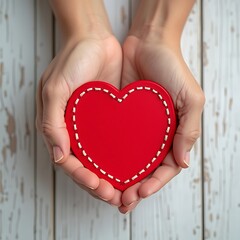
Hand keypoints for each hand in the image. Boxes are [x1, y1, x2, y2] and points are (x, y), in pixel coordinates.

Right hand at [36, 34, 122, 205]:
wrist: (95, 40)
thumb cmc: (73, 61)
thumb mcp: (55, 89)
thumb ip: (52, 123)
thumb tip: (58, 156)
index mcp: (61, 128)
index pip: (69, 162)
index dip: (82, 178)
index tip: (99, 187)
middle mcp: (79, 131)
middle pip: (87, 166)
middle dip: (100, 185)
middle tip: (116, 197)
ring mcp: (96, 126)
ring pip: (103, 159)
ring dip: (113, 177)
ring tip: (127, 191)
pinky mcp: (112, 118)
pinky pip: (117, 142)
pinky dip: (123, 157)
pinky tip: (134, 167)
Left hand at [118, 33, 204, 212]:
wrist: (148, 43)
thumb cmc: (172, 68)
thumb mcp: (191, 99)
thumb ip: (189, 130)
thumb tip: (183, 162)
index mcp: (173, 133)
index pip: (166, 167)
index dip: (154, 183)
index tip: (140, 194)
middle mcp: (154, 134)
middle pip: (145, 169)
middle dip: (135, 187)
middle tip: (121, 201)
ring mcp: (136, 127)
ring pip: (128, 160)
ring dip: (120, 178)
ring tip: (109, 192)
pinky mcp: (119, 117)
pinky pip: (114, 140)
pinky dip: (108, 156)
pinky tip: (99, 166)